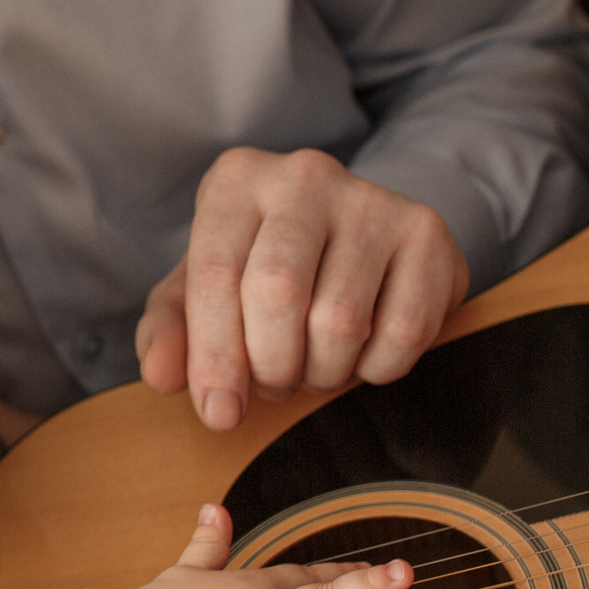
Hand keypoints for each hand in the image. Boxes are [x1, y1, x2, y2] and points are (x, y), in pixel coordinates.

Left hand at [136, 148, 466, 431]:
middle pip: (278, 294)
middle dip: (271, 365)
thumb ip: (169, 333)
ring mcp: (372, 199)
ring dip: (322, 372)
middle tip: (274, 383)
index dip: (214, 358)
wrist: (351, 237)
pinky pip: (402, 333)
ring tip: (313, 364)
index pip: (214, 276)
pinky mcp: (426, 232)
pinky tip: (362, 352)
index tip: (219, 412)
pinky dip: (376, 368)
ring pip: (340, 321)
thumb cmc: (259, 269)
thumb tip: (161, 376)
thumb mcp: (200, 294)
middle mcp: (303, 175)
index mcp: (235, 181)